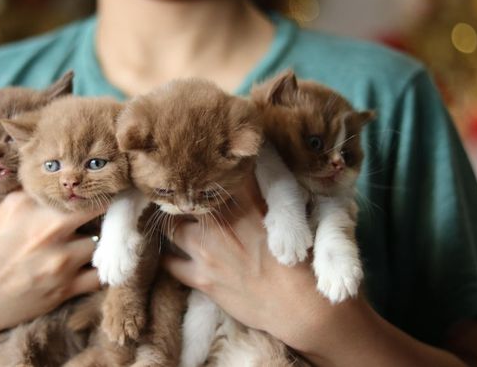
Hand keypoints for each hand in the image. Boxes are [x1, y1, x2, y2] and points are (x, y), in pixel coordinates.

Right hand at [0, 191, 103, 356]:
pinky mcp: (64, 288)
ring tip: (91, 243)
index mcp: (26, 204)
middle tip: (107, 211)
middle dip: (104, 209)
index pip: (71, 187)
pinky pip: (101, 275)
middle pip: (96, 208)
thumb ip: (30, 197)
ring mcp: (58, 260)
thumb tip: (62, 182)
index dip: (87, 187)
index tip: (95, 188)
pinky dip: (101, 272)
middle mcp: (46, 228)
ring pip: (101, 242)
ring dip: (98, 243)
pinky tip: (94, 267)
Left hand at [163, 176, 466, 366]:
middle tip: (186, 197)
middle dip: (184, 196)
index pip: (216, 171)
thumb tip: (257, 170)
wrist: (304, 309)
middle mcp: (222, 222)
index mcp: (248, 202)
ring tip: (180, 223)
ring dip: (175, 224)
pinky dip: (170, 257)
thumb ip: (266, 193)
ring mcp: (207, 251)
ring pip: (171, 227)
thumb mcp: (291, 216)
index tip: (200, 167)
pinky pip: (170, 263)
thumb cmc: (306, 261)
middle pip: (185, 197)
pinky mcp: (201, 279)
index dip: (205, 167)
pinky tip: (175, 253)